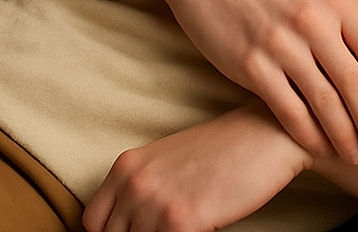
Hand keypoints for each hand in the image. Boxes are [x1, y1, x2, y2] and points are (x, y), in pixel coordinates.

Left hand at [82, 102, 310, 231]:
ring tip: (194, 220)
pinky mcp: (182, 221)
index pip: (93, 223)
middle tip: (171, 225)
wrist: (265, 135)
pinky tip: (207, 224)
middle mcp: (133, 183)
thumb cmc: (223, 150)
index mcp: (126, 166)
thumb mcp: (168, 163)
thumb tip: (129, 226)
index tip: (138, 229)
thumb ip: (140, 191)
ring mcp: (155, 204)